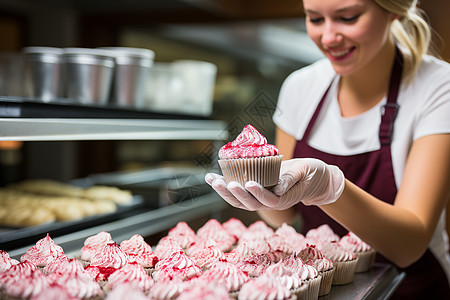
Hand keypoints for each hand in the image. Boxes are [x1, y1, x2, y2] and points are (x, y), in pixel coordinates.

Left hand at [205, 158, 344, 210]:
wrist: (312, 178)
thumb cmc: (311, 173)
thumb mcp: (306, 172)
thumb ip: (292, 178)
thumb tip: (278, 187)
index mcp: (284, 199)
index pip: (269, 201)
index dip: (258, 193)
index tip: (249, 183)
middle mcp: (270, 202)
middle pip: (249, 203)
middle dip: (234, 193)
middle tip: (223, 182)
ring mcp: (261, 198)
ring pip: (240, 200)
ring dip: (224, 191)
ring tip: (212, 179)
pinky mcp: (255, 192)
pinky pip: (238, 192)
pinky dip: (225, 186)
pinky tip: (213, 177)